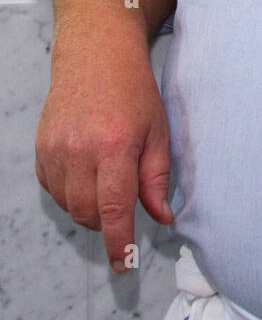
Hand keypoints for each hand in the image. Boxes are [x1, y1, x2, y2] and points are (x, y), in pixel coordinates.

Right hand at [35, 38, 172, 272]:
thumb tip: (162, 218)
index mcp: (114, 146)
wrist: (95, 54)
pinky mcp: (41, 149)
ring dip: (89, 207)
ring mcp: (55, 150)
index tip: (124, 265)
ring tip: (107, 178)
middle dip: (108, 222)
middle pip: (88, 214)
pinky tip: (87, 170)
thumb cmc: (133, 91)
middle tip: (125, 201)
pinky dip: (71, 193)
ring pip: (69, 205)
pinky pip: (53, 190)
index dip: (118, 244)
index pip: (114, 210)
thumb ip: (157, 178)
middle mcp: (79, 151)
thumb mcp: (157, 131)